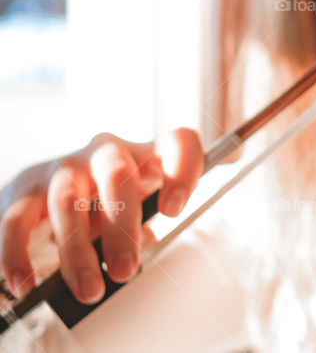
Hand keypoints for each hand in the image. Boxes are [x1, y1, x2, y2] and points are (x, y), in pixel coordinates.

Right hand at [0, 128, 202, 303]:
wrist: (62, 186)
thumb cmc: (112, 201)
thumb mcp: (139, 210)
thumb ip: (141, 230)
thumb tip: (126, 261)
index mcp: (146, 155)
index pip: (178, 144)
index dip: (181, 173)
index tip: (173, 210)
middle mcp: (106, 153)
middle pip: (117, 174)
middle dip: (121, 228)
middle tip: (125, 270)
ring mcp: (66, 167)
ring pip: (68, 201)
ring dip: (77, 251)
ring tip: (89, 288)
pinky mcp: (26, 187)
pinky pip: (18, 220)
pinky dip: (17, 255)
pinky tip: (26, 283)